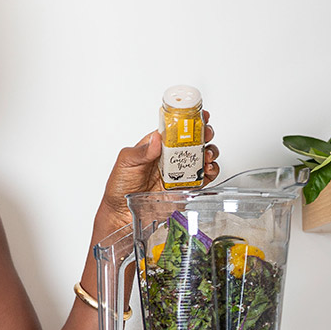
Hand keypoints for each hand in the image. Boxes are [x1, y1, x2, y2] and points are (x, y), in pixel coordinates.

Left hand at [96, 112, 218, 233]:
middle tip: (206, 134)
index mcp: (156, 146)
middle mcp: (170, 157)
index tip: (198, 116)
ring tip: (206, 155)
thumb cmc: (120, 187)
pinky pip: (204, 177)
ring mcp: (179, 172)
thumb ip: (141, 151)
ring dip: (209, 152)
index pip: (175, 128)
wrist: (122, 213)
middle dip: (204, 134)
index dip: (188, 120)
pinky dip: (211, 171)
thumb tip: (156, 140)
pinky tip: (208, 170)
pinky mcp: (186, 187)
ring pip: (202, 156)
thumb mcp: (125, 163)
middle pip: (193, 140)